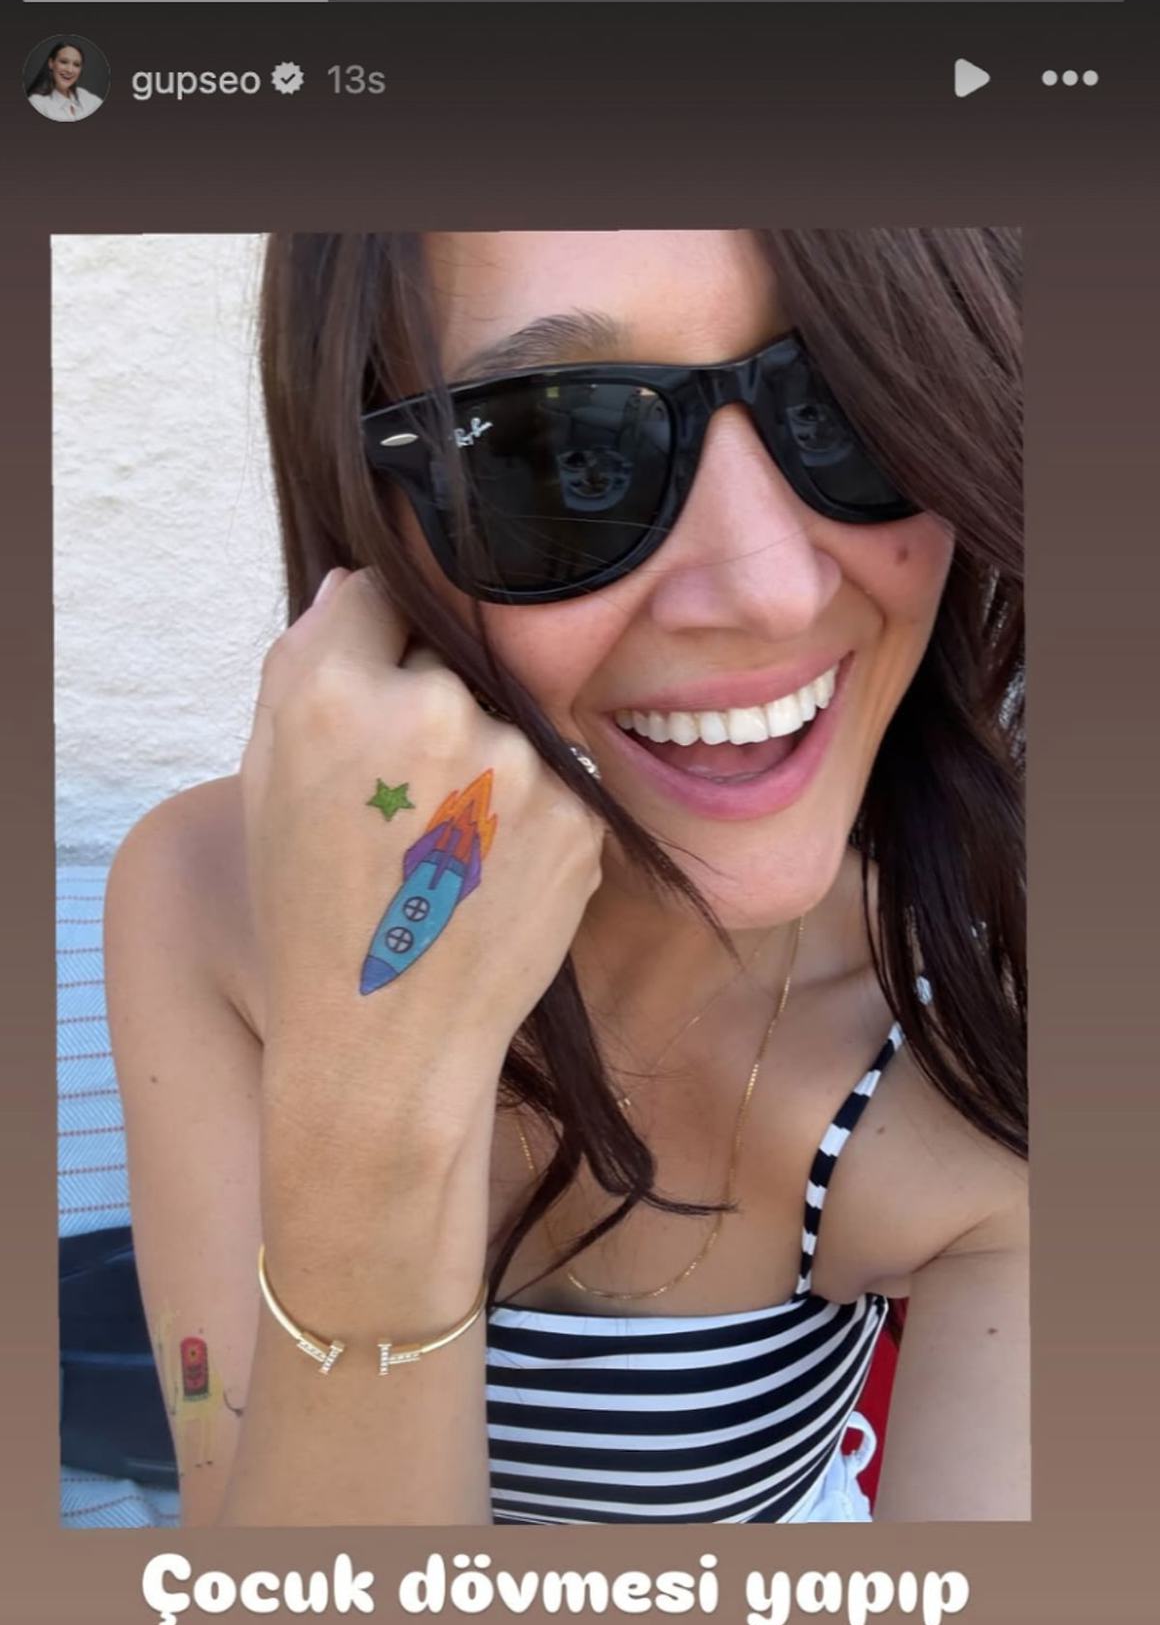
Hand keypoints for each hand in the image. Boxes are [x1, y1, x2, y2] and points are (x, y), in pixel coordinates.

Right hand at [241, 568, 606, 1131]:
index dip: (375, 648)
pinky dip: (528, 818)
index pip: (380, 597)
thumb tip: (355, 583)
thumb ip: (303, 666)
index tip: (374, 700)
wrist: (387, 1042)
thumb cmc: (311, 916)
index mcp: (335, 691)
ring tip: (445, 852)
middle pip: (450, 660)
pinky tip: (487, 877)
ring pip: (507, 724)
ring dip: (486, 766)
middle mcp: (435, 711)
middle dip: (431, 709)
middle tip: (404, 805)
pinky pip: (553, 782)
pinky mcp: (581, 815)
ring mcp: (519, 764)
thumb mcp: (267, 783)